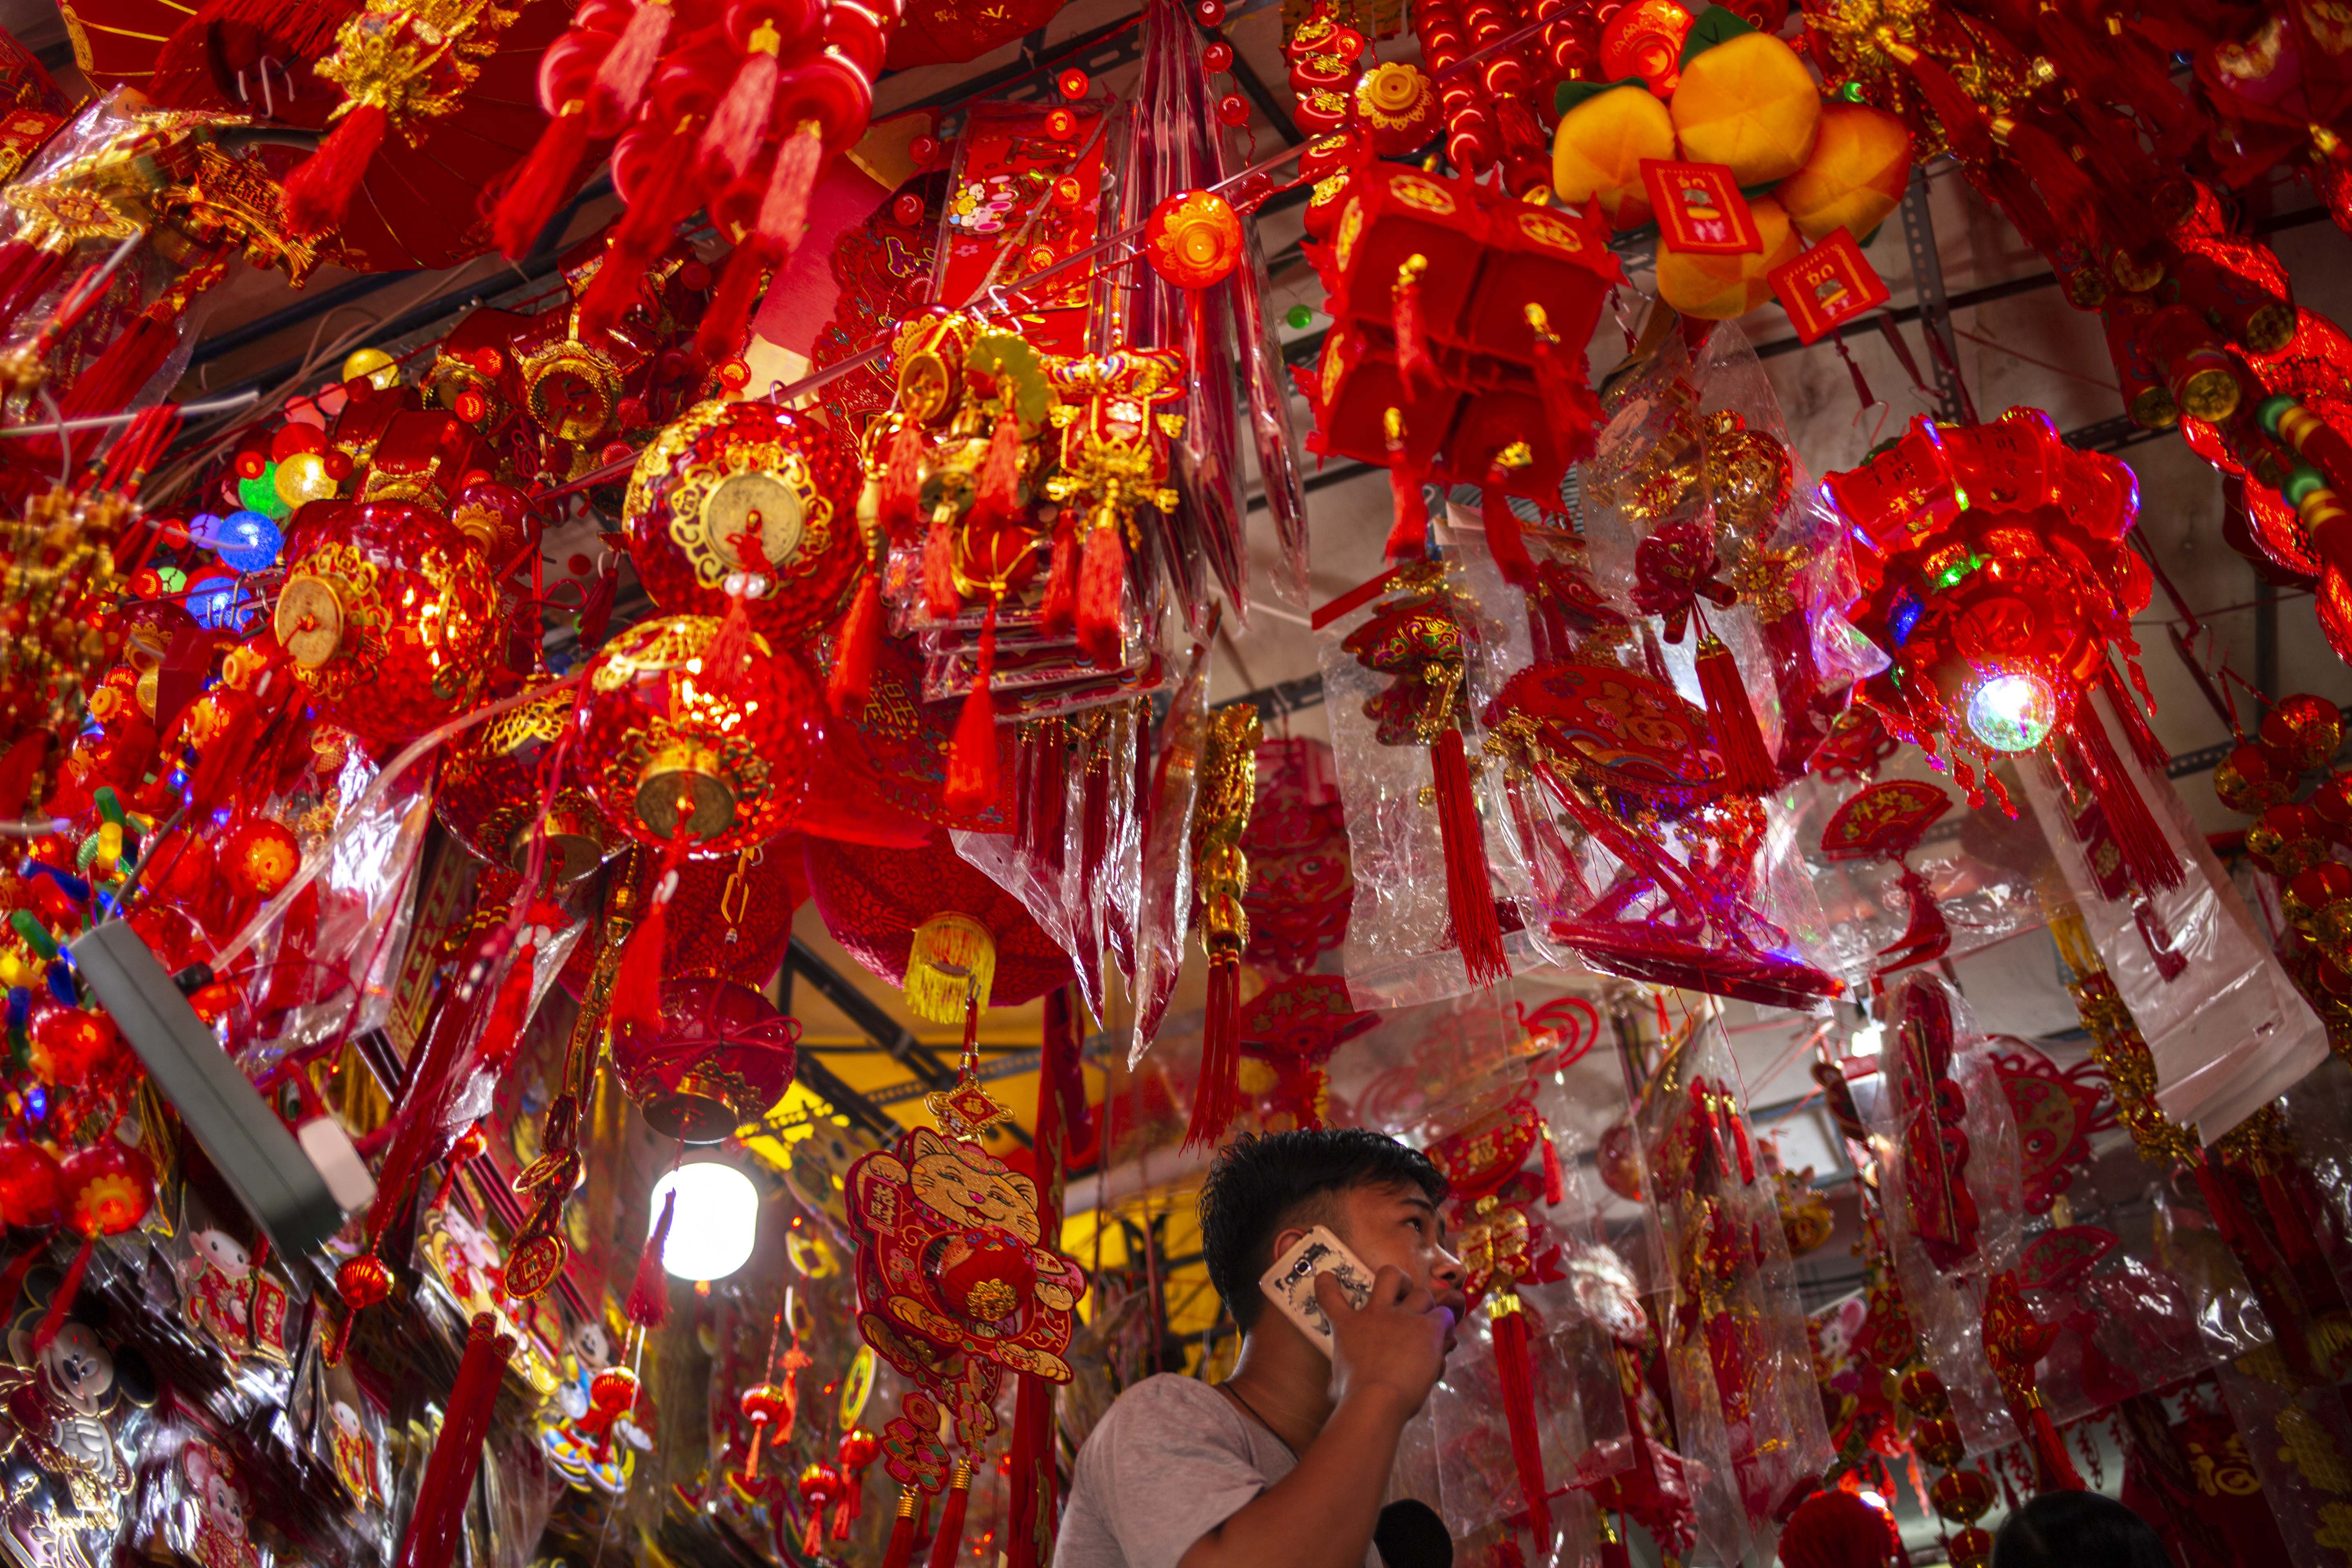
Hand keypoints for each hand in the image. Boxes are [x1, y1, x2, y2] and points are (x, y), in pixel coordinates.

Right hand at [1316, 1265, 1451, 1417]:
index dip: (1327, 1283)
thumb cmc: (1353, 1395)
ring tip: (1429, 1323)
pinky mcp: (1428, 1328)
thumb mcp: (1338, 1383)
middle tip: (1404, 1294)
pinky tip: (1445, 1343)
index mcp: (1347, 1326)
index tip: (1327, 1277)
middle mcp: (1376, 1313)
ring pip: (1423, 1294)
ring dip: (1428, 1307)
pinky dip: (1446, 1327)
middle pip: (1389, 1275)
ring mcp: (1403, 1318)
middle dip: (1400, 1279)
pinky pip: (1445, 1316)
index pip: (1329, 1294)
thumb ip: (1340, 1378)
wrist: (1377, 1399)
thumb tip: (1336, 1387)